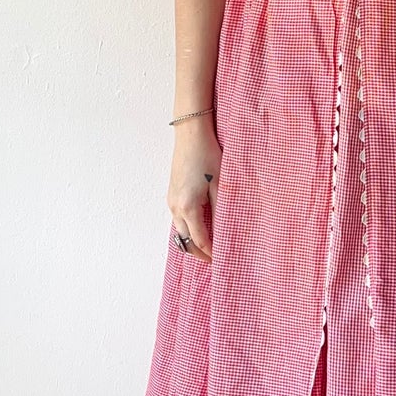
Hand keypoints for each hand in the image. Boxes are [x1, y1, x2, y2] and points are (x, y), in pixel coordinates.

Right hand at [167, 115, 222, 261]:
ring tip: (211, 246)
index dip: (211, 254)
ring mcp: (171, 201)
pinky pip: (178, 219)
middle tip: (216, 259)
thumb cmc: (208, 156)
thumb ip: (221, 211)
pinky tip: (202, 227)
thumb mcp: (220, 185)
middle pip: (185, 241)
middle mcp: (175, 207)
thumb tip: (224, 233)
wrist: (190, 134)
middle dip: (200, 252)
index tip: (223, 261)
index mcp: (188, 207)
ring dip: (193, 241)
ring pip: (180, 231)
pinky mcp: (172, 194)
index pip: (200, 241)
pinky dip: (189, 229)